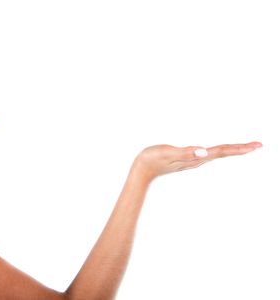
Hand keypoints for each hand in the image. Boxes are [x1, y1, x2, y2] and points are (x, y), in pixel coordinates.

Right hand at [130, 141, 262, 183]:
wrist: (141, 170)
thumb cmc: (151, 159)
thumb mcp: (167, 153)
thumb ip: (186, 152)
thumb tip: (205, 151)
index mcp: (196, 157)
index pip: (222, 151)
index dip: (239, 148)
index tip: (257, 145)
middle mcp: (198, 160)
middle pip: (223, 153)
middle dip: (241, 149)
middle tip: (258, 145)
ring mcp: (193, 161)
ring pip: (217, 154)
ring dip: (232, 150)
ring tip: (245, 148)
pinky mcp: (187, 159)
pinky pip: (208, 154)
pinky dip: (219, 151)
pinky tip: (218, 150)